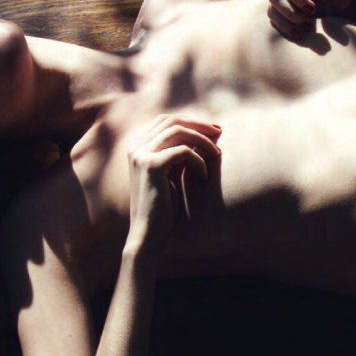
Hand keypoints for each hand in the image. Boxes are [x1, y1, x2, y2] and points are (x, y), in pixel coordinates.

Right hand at [125, 115, 221, 254]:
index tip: (213, 130)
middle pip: (172, 121)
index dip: (191, 121)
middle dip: (199, 124)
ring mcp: (141, 154)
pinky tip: (204, 177)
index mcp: (137, 147)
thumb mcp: (172, 175)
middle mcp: (136, 147)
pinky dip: (199, 161)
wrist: (148, 234)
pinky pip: (184, 151)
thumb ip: (179, 154)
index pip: (166, 121)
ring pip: (178, 131)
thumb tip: (204, 134)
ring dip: (202, 140)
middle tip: (220, 133)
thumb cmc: (163, 208)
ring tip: (217, 155)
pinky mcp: (151, 166)